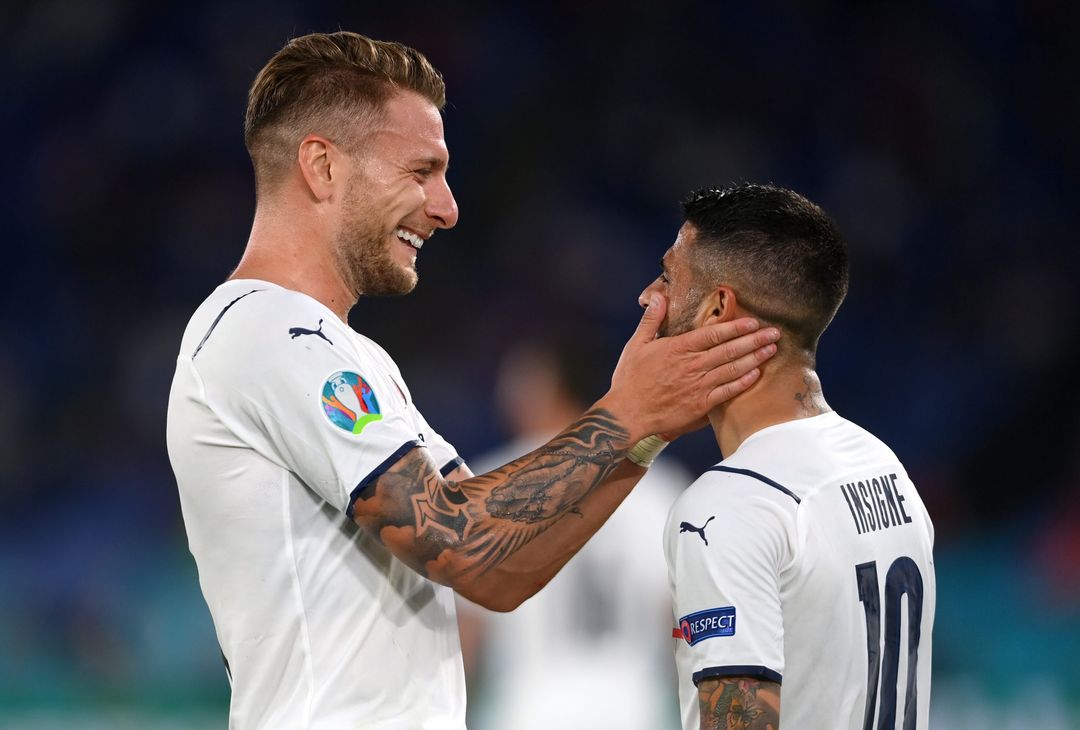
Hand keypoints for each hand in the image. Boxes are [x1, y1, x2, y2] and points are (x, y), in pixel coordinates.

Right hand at [598, 293, 778, 440]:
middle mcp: (691, 366)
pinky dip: (742, 382)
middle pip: (729, 349)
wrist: (627, 414)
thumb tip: (659, 297)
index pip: (713, 334)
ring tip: (771, 350)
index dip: (735, 327)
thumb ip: (651, 320)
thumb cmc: (630, 380)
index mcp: (677, 348)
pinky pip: (727, 392)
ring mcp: (697, 386)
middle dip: (754, 340)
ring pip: (732, 369)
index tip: (752, 322)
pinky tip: (756, 375)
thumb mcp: (636, 345)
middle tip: (773, 333)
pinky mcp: (700, 405)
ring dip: (755, 359)